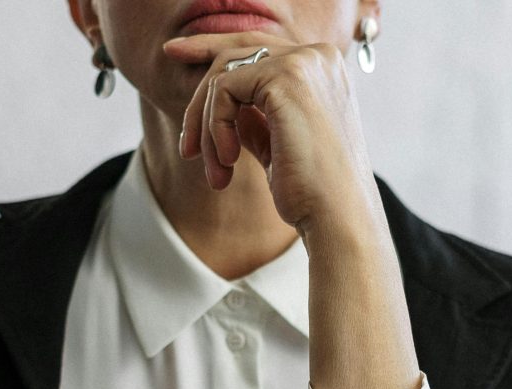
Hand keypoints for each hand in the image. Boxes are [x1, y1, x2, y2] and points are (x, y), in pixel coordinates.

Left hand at [165, 33, 376, 235]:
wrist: (336, 217)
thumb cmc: (313, 192)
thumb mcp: (279, 143)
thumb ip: (255, 116)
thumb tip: (222, 102)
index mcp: (322, 68)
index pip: (258, 48)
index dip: (211, 49)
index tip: (175, 54)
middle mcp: (318, 55)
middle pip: (235, 53)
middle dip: (199, 98)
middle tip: (186, 149)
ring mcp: (304, 62)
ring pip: (224, 73)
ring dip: (207, 126)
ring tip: (217, 172)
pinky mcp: (286, 77)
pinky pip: (224, 89)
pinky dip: (215, 127)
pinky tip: (228, 161)